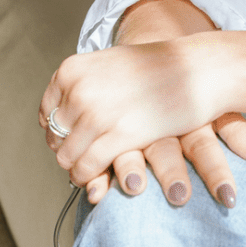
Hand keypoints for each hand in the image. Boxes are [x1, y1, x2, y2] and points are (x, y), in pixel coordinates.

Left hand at [40, 0, 245, 207]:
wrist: (198, 70)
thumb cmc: (157, 69)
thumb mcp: (108, 66)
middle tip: (83, 159)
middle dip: (67, 151)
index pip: (47, 113)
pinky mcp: (119, 136)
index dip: (58, 131)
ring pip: (67, 156)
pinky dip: (87, 178)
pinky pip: (87, 167)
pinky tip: (97, 180)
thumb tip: (54, 122)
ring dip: (76, 169)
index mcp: (71, 70)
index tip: (72, 140)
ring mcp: (97, 113)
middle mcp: (78, 90)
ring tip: (89, 173)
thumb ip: (82, 86)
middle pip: (55, 136)